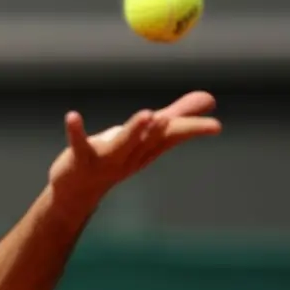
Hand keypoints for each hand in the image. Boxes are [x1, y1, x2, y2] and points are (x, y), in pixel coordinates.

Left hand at [48, 91, 221, 198]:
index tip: (217, 126)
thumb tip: (210, 98)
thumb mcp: (148, 137)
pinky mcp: (80, 158)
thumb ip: (178, 115)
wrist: (78, 191)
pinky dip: (75, 130)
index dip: (193, 130)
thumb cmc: (116, 157)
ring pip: (122, 144)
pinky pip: (78, 144)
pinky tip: (72, 116)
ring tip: (146, 115)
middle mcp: (131, 156)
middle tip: (173, 117)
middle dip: (163, 130)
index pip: (174, 136)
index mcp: (148, 149)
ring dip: (133, 130)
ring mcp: (106, 160)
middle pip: (151, 141)